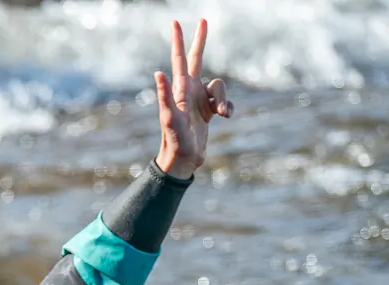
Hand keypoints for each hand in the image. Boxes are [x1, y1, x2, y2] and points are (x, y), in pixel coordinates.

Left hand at [154, 19, 232, 179]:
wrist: (183, 160)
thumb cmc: (175, 140)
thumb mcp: (169, 118)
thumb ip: (164, 96)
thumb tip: (158, 73)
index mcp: (181, 89)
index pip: (180, 60)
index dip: (179, 41)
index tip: (176, 23)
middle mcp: (190, 91)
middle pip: (198, 60)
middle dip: (201, 41)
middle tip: (204, 21)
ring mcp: (200, 100)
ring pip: (220, 86)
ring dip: (225, 99)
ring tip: (221, 116)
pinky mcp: (209, 111)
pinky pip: (226, 102)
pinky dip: (230, 108)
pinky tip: (225, 119)